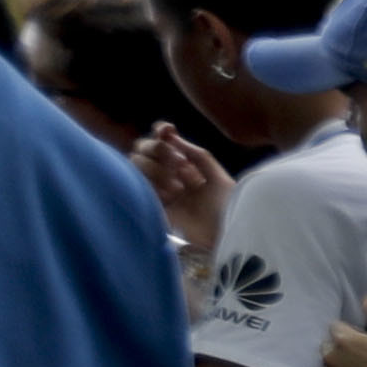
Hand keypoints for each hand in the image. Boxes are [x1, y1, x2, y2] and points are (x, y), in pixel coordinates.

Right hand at [137, 123, 229, 258]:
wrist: (229, 235)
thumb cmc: (228, 206)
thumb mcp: (217, 177)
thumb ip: (196, 154)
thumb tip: (170, 135)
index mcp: (186, 165)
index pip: (162, 141)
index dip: (160, 132)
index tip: (167, 130)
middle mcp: (169, 174)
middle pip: (143, 148)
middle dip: (159, 151)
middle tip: (181, 165)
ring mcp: (160, 189)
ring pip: (137, 164)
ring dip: (156, 171)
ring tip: (179, 188)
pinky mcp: (154, 206)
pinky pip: (140, 186)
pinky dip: (152, 186)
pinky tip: (170, 196)